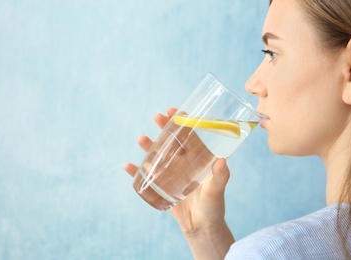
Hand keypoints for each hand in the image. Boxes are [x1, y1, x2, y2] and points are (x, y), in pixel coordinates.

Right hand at [124, 108, 233, 258]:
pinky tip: (128, 166)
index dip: (184, 121)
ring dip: (149, 145)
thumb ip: (220, 177)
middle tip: (157, 117)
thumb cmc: (213, 207)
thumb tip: (223, 161)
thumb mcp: (216, 190)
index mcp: (199, 159)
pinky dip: (136, 171)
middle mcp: (185, 162)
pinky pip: (147, 176)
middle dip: (165, 127)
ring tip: (141, 139)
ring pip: (158, 154)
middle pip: (172, 140)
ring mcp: (172, 173)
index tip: (176, 110)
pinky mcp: (162, 185)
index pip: (191, 135)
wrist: (201, 228)